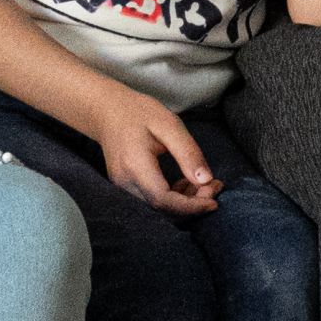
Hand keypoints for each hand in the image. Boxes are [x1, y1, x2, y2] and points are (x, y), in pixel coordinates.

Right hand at [87, 87, 218, 213]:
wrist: (107, 111)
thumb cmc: (138, 113)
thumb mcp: (169, 124)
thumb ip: (188, 152)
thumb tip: (206, 180)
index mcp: (134, 165)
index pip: (162, 200)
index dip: (190, 207)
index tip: (214, 201)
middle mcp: (124, 182)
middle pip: (161, 209)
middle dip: (192, 205)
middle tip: (214, 186)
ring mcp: (122, 187)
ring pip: (158, 209)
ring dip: (185, 203)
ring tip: (204, 183)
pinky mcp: (126, 187)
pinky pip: (152, 202)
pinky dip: (174, 198)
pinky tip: (186, 183)